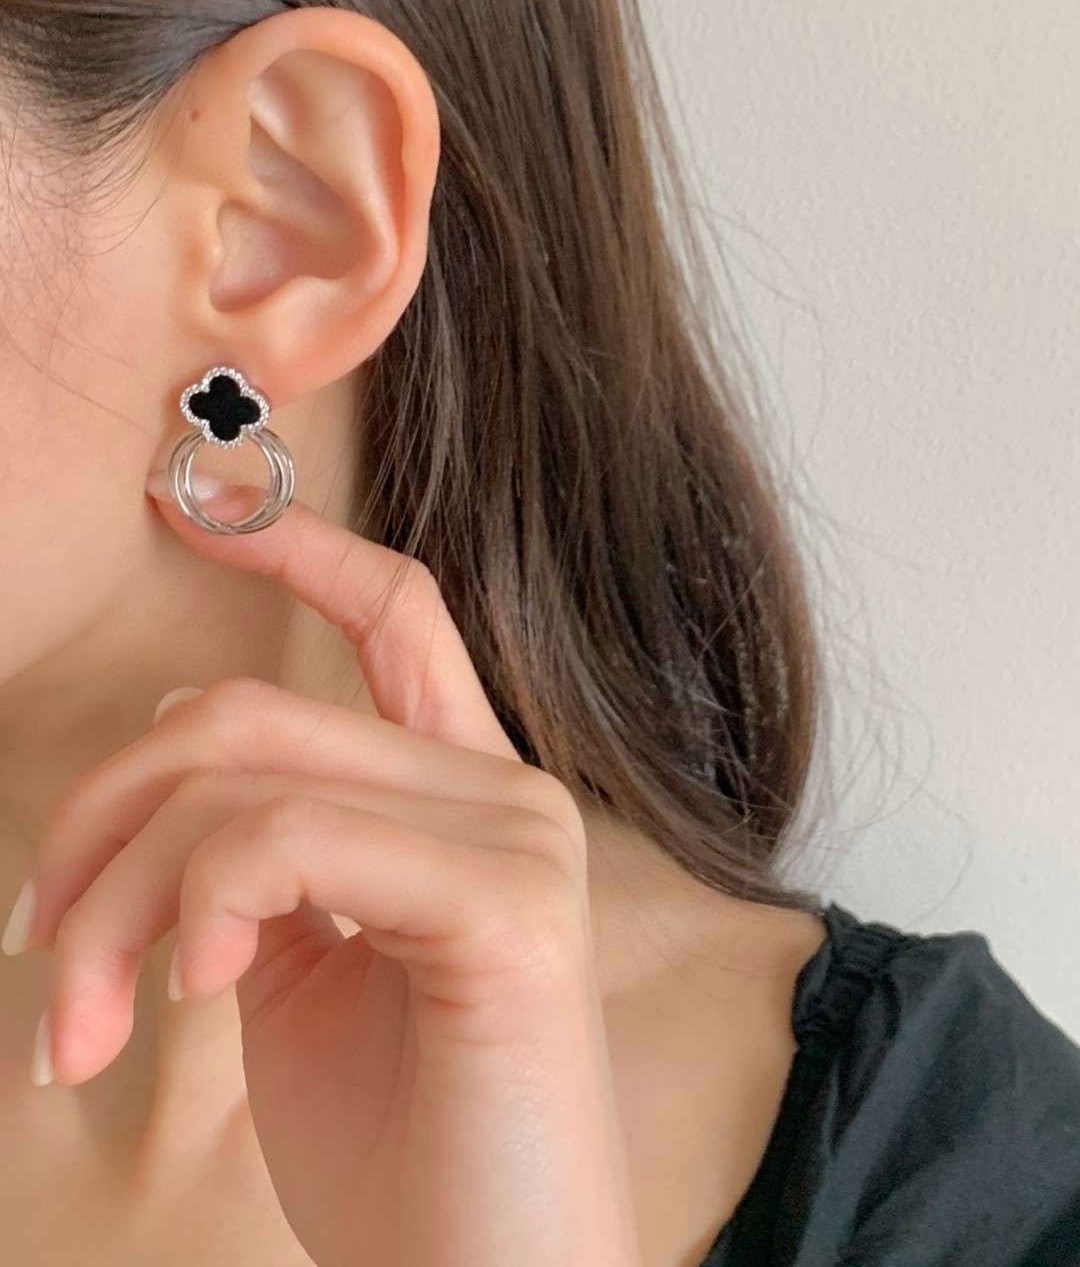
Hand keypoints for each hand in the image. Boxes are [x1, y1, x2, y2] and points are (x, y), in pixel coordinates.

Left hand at [16, 482, 642, 1266]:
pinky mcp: (508, 903)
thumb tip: (174, 753)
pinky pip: (292, 840)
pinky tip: (189, 997)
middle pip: (247, 713)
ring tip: (86, 1025)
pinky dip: (203, 905)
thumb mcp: (297, 976)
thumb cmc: (401, 1147)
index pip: (396, 613)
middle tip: (41, 946)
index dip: (297, 540)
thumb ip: (256, 858)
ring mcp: (514, 836)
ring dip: (120, 897)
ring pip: (245, 775)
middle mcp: (501, 791)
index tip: (194, 501)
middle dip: (103, 815)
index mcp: (457, 797)